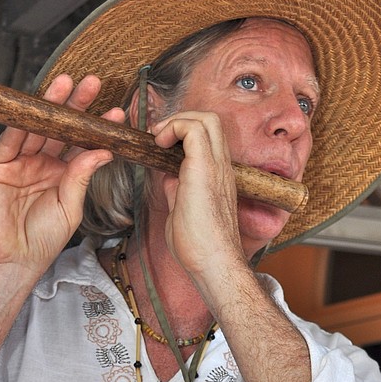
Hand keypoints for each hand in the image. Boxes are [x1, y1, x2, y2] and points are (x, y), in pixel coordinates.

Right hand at [0, 74, 123, 281]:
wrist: (14, 258)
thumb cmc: (43, 239)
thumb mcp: (71, 206)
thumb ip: (82, 176)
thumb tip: (102, 150)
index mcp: (62, 175)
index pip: (81, 144)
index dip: (97, 127)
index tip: (117, 113)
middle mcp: (41, 163)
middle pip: (59, 128)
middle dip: (75, 105)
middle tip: (94, 84)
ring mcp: (19, 161)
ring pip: (36, 126)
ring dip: (50, 104)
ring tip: (67, 82)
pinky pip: (11, 137)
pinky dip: (23, 120)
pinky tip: (38, 105)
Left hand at [149, 110, 245, 287]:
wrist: (213, 262)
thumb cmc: (200, 246)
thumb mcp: (183, 210)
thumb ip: (177, 190)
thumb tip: (168, 178)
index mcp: (217, 176)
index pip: (207, 136)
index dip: (182, 131)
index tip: (161, 144)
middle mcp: (221, 166)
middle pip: (210, 120)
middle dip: (180, 118)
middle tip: (159, 136)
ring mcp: (216, 166)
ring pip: (205, 119)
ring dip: (177, 121)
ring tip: (159, 139)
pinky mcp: (205, 170)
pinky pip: (193, 130)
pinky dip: (174, 128)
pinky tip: (159, 144)